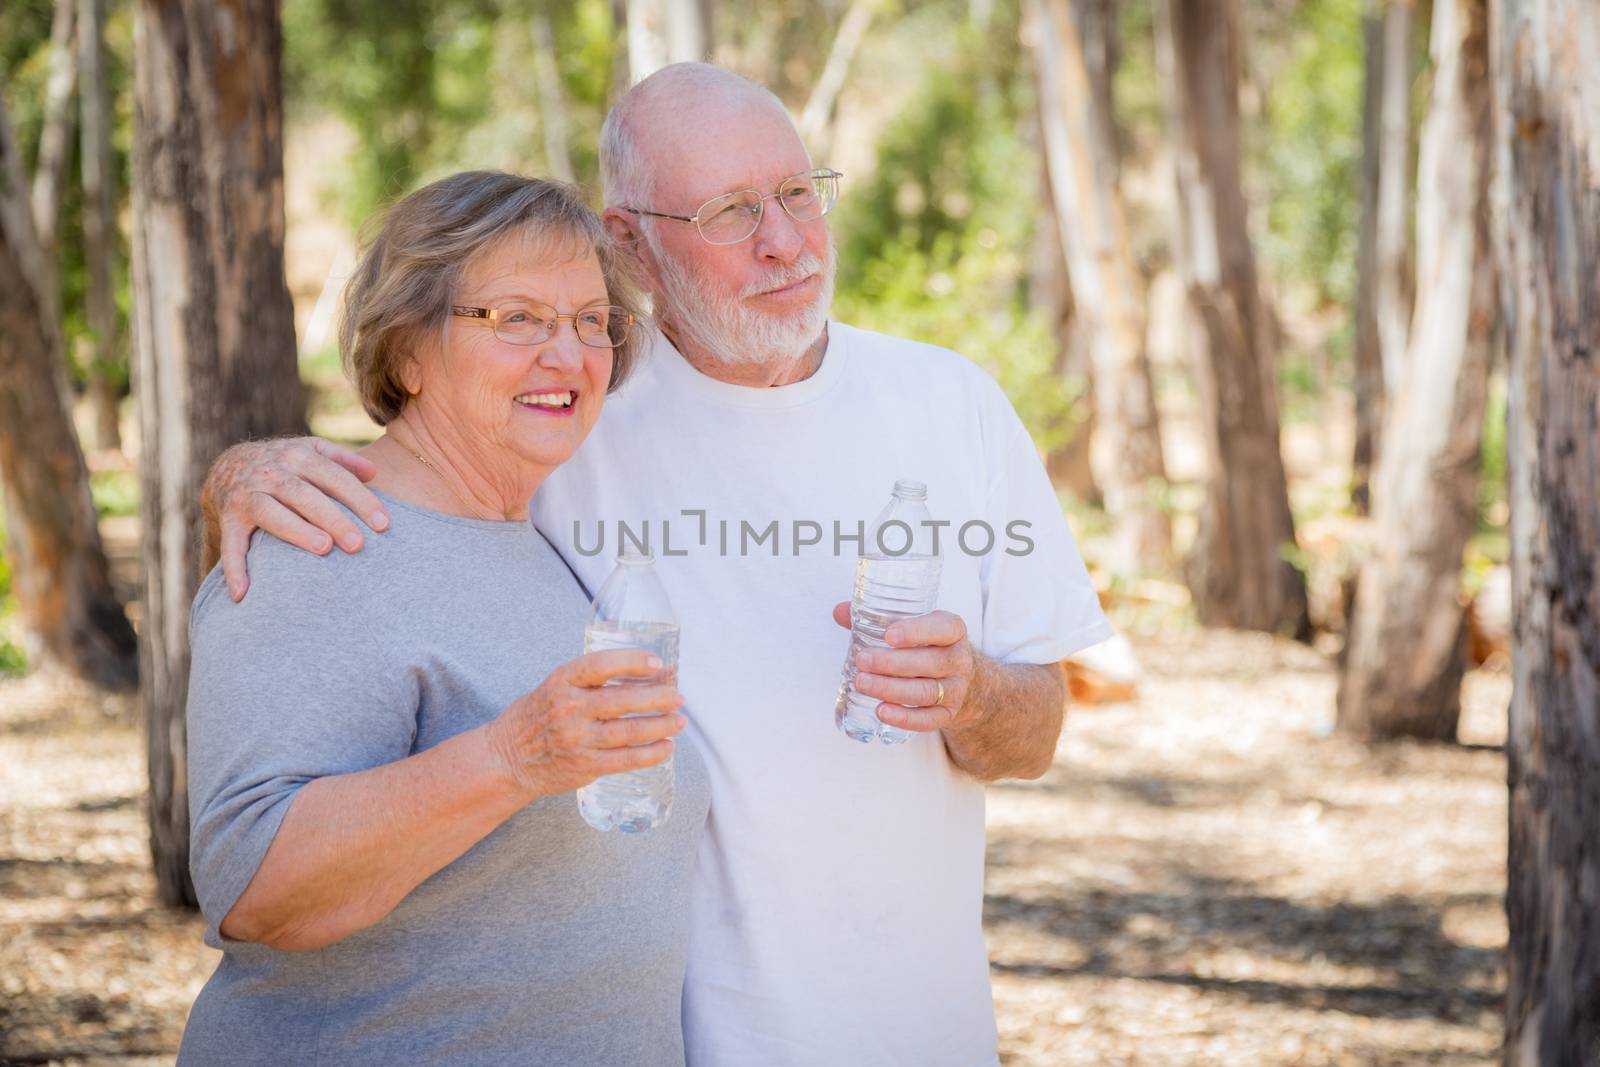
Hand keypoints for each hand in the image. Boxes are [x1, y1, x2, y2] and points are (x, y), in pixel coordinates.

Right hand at [203, 437, 390, 601]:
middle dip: (333, 519)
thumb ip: (343, 459)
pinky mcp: (229, 517)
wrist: (228, 467)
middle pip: (305, 496)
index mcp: (298, 457)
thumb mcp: (311, 451)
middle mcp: (272, 474)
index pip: (335, 477)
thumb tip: (374, 472)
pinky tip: (244, 593)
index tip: (383, 524)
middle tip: (358, 544)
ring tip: (323, 549)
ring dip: (296, 531)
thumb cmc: (285, 464)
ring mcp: (248, 495)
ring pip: (271, 513)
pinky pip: (231, 543)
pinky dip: (236, 567)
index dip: (360, 499)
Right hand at [484, 648, 685, 797]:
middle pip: (622, 701)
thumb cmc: (538, 715)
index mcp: (561, 681)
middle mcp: (569, 709)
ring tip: (680, 722)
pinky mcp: (585, 766)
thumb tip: (648, 672)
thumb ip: (593, 680)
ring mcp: (577, 740)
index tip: (657, 663)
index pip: (600, 665)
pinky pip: (625, 760)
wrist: (507, 759)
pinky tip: (667, 747)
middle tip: (679, 697)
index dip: (632, 662)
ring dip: (661, 726)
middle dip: (658, 698)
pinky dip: (650, 754)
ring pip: (629, 732)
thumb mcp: (556, 686)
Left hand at [832, 603, 982, 732]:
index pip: (944, 628)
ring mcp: (956, 690)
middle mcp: (960, 660)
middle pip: (930, 663)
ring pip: (926, 692)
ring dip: (891, 689)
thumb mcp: (913, 628)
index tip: (889, 635)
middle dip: (893, 663)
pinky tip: (881, 711)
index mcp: (953, 631)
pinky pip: (928, 720)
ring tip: (861, 683)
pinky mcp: (948, 714)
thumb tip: (839, 611)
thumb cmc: (928, 647)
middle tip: (862, 660)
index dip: (917, 631)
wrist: (961, 680)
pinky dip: (904, 718)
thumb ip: (877, 618)